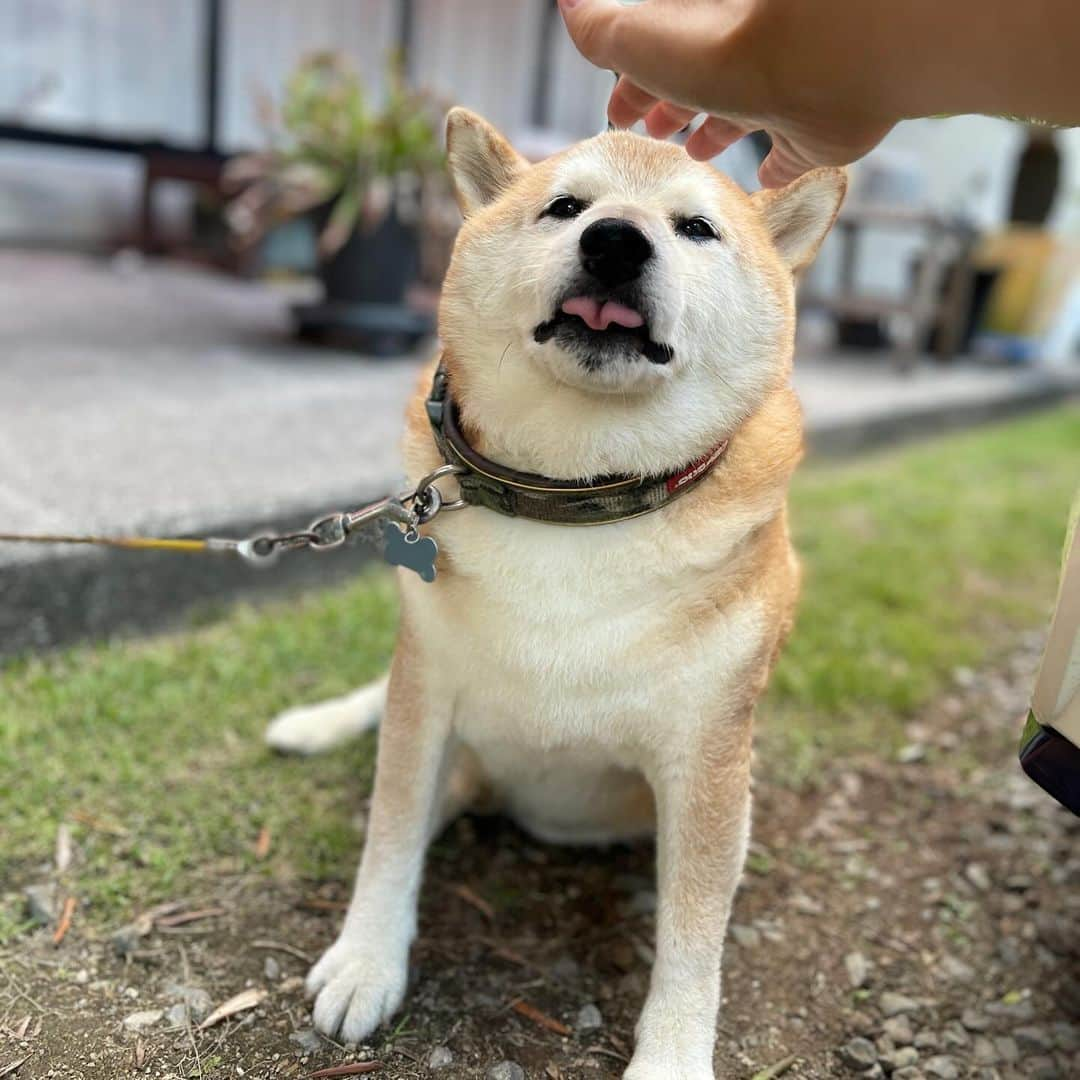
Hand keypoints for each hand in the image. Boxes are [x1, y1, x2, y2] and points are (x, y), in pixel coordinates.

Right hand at [558, 0, 897, 186]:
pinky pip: (791, 151)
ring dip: (718, 129)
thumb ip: (602, 30)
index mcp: (696, 29)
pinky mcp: (816, 130)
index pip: (656, 54)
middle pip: (700, 82)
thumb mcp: (641, 39)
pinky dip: (776, 164)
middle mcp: (741, 55)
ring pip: (742, 110)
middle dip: (673, 105)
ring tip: (696, 153)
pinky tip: (761, 180)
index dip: (632, 84)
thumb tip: (568, 5)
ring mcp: (781, 91)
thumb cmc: (723, 46)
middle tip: (653, 133)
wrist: (822, 60)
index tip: (616, 115)